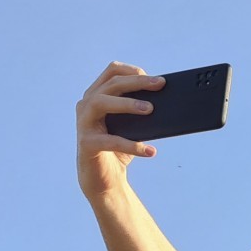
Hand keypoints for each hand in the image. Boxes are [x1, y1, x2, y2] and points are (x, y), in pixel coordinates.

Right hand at [76, 62, 164, 198]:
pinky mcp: (87, 143)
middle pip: (110, 84)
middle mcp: (86, 105)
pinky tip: (150, 151)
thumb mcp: (131, 126)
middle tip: (159, 85)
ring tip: (150, 109)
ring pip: (101, 102)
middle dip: (137, 82)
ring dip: (127, 103)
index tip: (156, 79)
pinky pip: (110, 140)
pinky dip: (132, 145)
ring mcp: (83, 123)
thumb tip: (166, 102)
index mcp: (96, 95)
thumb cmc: (119, 149)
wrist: (105, 179)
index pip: (112, 72)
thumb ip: (140, 111)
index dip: (133, 71)